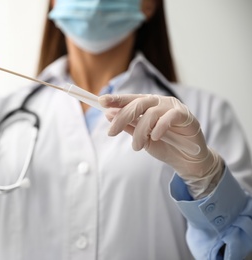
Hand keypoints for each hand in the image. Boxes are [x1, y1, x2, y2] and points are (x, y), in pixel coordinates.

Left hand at [99, 94, 223, 197]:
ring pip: (151, 113)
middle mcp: (160, 102)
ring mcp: (173, 107)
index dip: (116, 99)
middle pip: (138, 104)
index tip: (101, 102)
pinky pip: (170, 116)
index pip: (130, 99)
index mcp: (148, 105)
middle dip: (122, 117)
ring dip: (140, 132)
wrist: (186, 160)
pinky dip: (159, 127)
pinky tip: (155, 137)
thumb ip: (128, 125)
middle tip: (111, 132)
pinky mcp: (186, 116)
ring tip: (137, 147)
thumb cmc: (164, 145)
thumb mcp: (141, 137)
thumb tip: (108, 114)